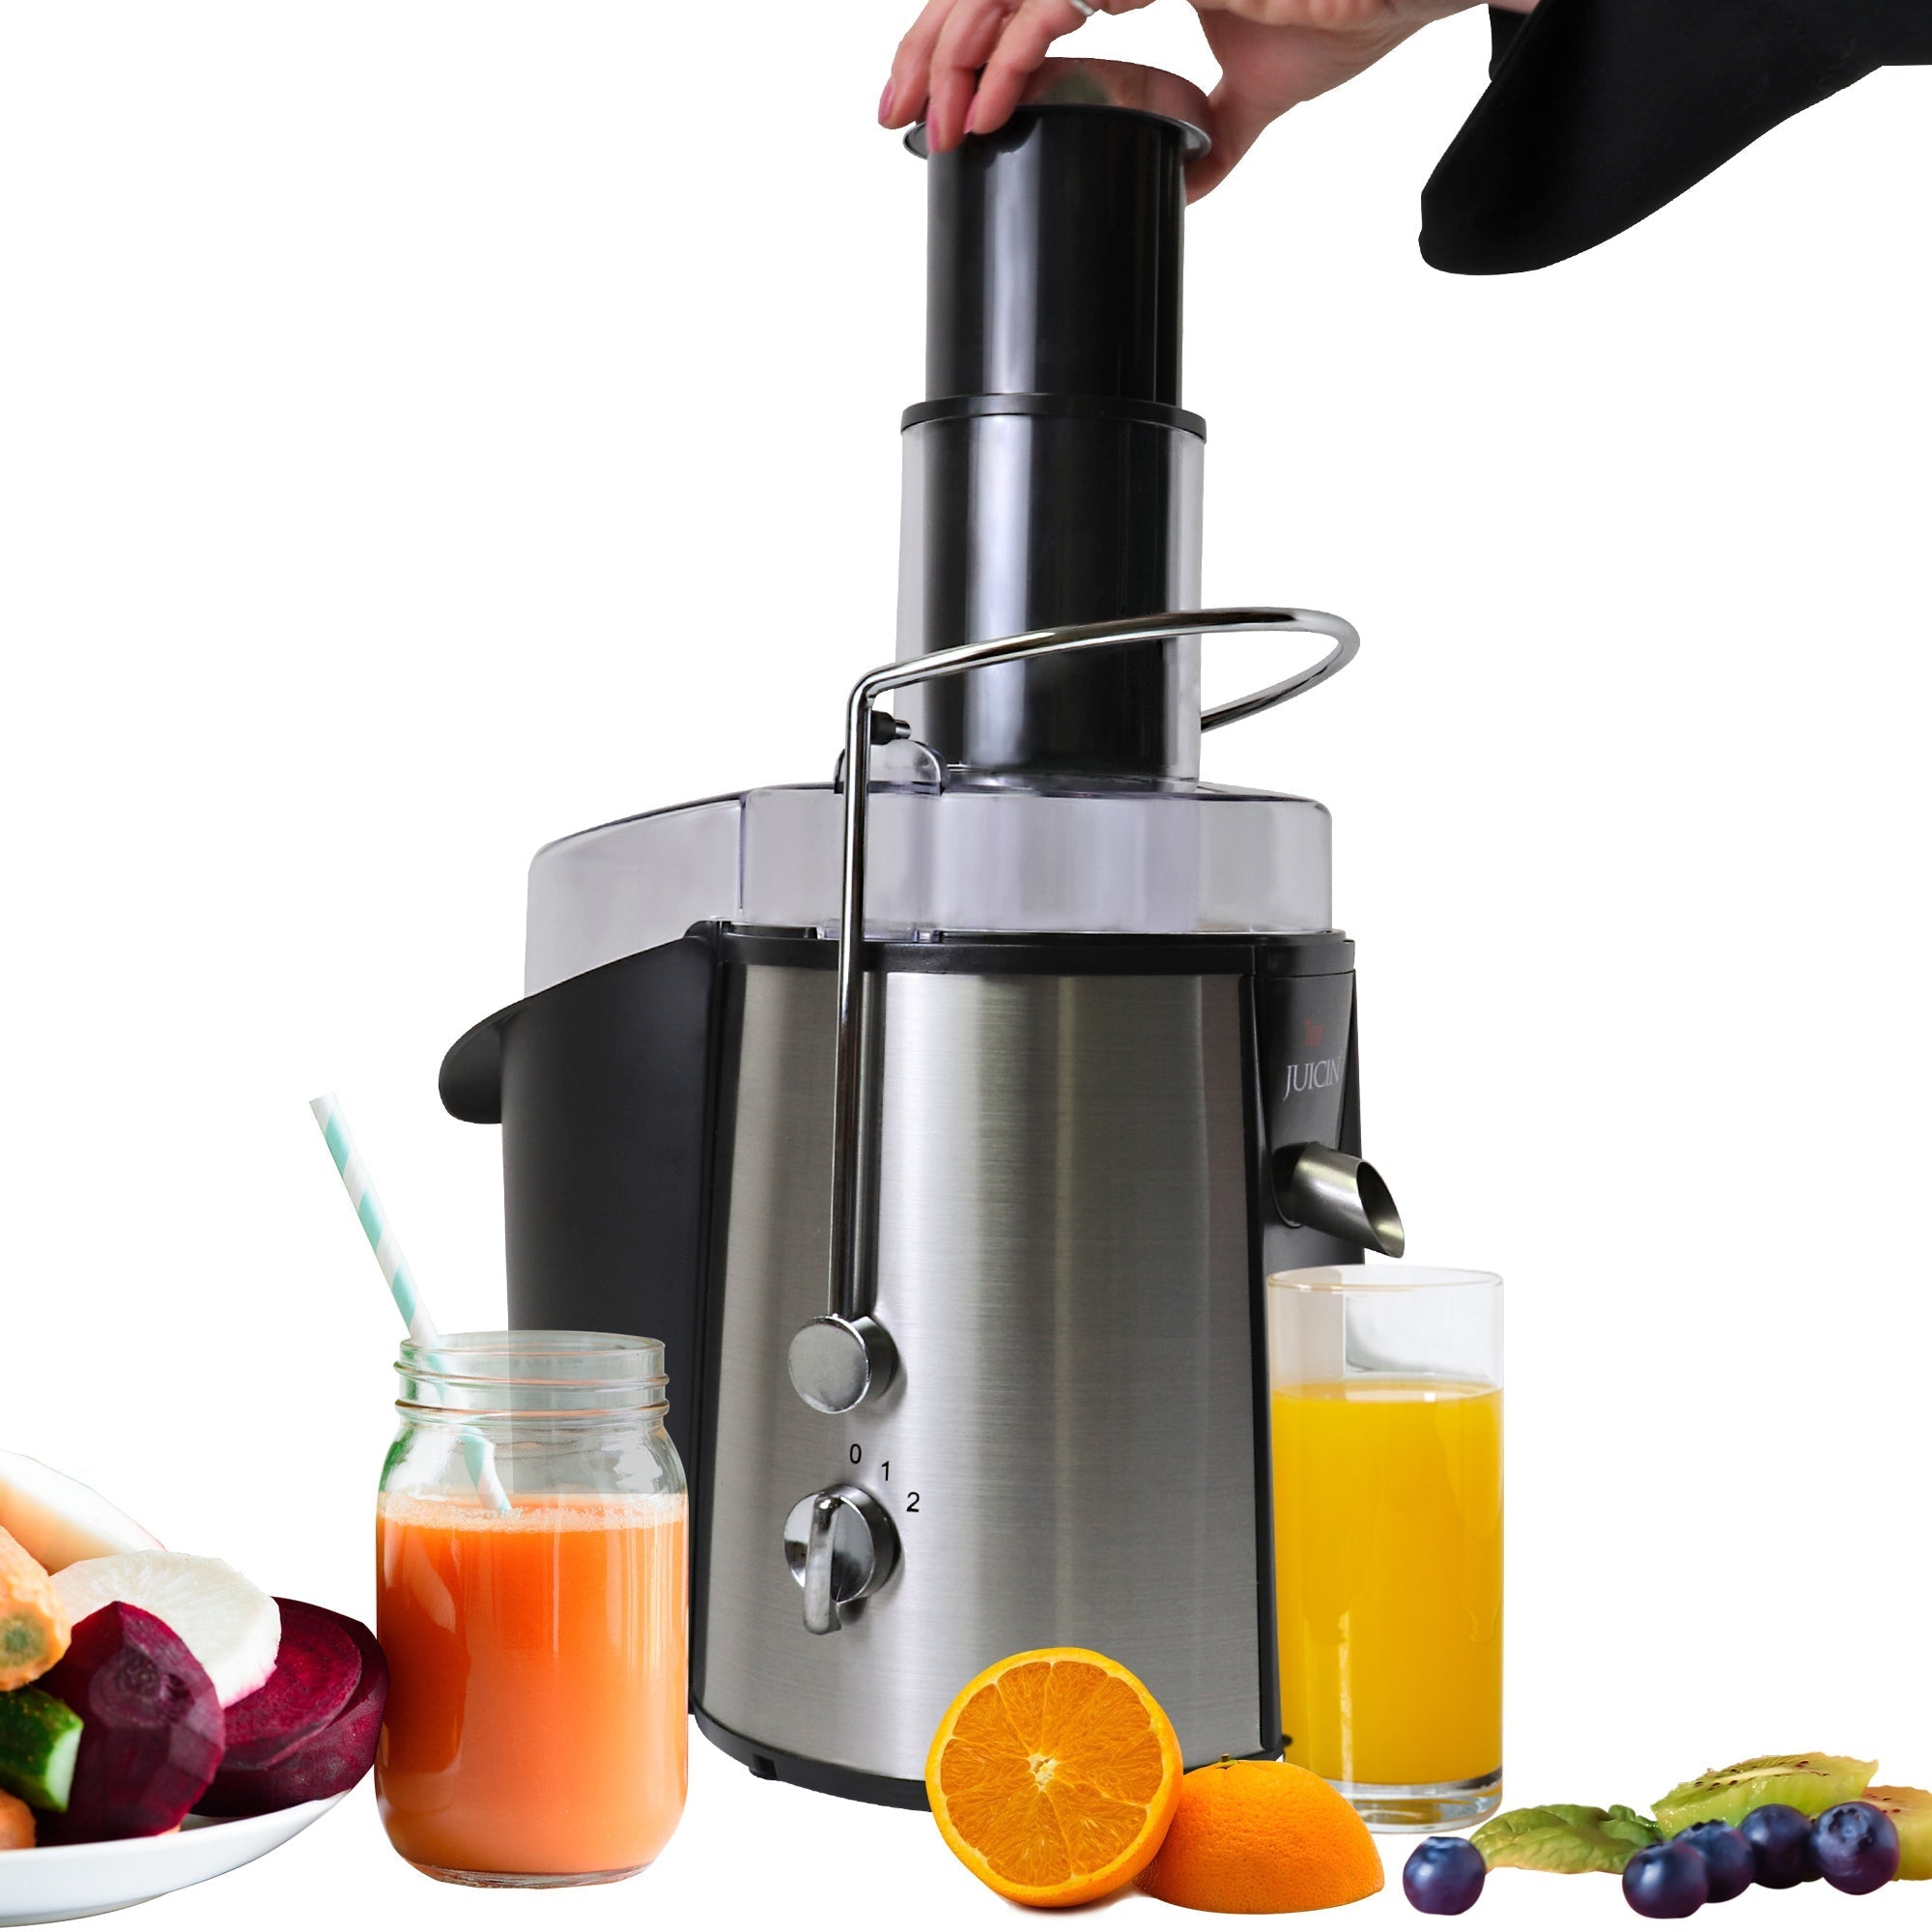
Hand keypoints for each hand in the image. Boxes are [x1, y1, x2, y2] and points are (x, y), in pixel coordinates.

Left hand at [880, 0, 1536, 197]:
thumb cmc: (1348, 16)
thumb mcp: (1257, 90)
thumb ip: (1213, 132)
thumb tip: (1182, 180)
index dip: (964, 43)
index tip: (928, 105)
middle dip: (932, 50)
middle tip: (896, 115)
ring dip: (961, 58)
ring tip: (936, 125)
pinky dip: (1016, 52)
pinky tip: (989, 107)